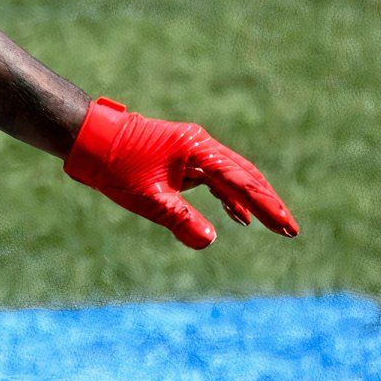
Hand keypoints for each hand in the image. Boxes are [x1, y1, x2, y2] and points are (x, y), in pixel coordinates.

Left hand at [64, 97, 297, 248]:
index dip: (266, 206)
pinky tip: (240, 218)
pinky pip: (215, 179)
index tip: (287, 227)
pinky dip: (228, 197)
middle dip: (268, 203)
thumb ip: (179, 219)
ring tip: (273, 226)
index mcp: (197, 150)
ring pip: (233, 176)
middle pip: (246, 175)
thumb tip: (210, 241)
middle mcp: (201, 145)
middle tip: (290, 230)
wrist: (90, 139)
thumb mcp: (146, 198)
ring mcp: (194, 149)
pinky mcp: (185, 157)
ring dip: (251, 201)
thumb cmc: (115, 166)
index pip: (241, 182)